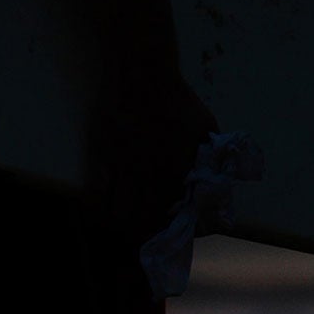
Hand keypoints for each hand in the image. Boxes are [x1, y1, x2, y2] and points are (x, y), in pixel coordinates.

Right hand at [86, 66, 218, 243]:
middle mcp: (147, 173)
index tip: (176, 236)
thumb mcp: (205, 127)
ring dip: (123, 226)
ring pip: (117, 212)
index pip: (173, 216)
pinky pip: (95, 192)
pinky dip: (98, 209)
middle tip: (147, 239)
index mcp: (175, 169)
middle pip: (142, 221)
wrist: (143, 73)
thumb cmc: (177, 100)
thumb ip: (210, 157)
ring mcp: (121, 165)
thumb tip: (217, 181)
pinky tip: (101, 213)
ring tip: (126, 229)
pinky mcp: (100, 155)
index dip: (174, 233)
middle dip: (145, 236)